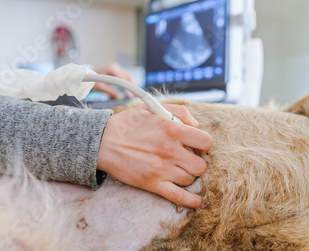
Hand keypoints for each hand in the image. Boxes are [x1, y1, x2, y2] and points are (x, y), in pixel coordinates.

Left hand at [92, 63, 135, 98]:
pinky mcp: (116, 70)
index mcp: (112, 68)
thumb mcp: (100, 86)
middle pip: (128, 77)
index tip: (130, 95)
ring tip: (133, 94)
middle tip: (134, 96)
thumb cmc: (91, 79)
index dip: (128, 87)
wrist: (85, 74)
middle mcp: (115, 66)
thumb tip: (120, 98)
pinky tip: (129, 90)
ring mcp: (116, 68)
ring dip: (131, 85)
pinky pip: (124, 77)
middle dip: (132, 86)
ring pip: (127, 76)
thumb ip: (110, 91)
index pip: (123, 79)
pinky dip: (127, 83)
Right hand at [97, 104, 212, 207]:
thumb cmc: (128, 124)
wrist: (103, 142)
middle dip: (196, 162)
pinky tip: (197, 201)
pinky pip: (178, 196)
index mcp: (172, 129)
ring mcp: (162, 169)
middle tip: (187, 159)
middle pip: (201, 165)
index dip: (203, 144)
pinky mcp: (152, 183)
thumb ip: (179, 112)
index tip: (196, 145)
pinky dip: (191, 201)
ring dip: (187, 175)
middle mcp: (170, 150)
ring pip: (190, 179)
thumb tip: (196, 125)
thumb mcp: (153, 107)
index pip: (206, 142)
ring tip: (178, 169)